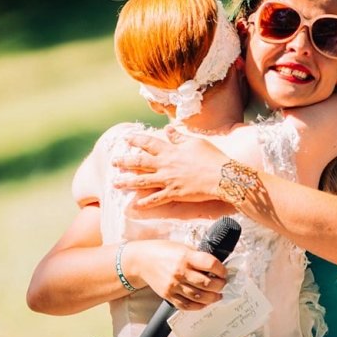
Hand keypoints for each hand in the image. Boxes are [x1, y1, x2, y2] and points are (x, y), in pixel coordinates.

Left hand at [111, 126, 227, 208]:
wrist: (222, 176)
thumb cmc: (211, 157)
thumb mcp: (195, 142)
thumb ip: (179, 138)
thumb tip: (168, 130)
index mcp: (170, 151)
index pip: (149, 143)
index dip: (136, 140)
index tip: (127, 139)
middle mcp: (165, 165)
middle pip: (140, 163)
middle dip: (125, 162)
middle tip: (114, 162)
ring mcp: (168, 181)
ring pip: (142, 182)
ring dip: (127, 183)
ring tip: (115, 184)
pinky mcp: (174, 194)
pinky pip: (156, 199)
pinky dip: (145, 203)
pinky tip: (136, 205)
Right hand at [128, 240, 226, 310]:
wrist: (142, 260)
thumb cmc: (164, 251)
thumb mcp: (183, 247)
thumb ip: (198, 255)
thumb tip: (215, 265)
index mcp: (186, 256)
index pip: (211, 264)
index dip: (222, 270)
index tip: (224, 272)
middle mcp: (180, 272)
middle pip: (207, 283)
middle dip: (220, 285)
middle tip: (223, 284)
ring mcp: (174, 285)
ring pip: (199, 297)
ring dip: (212, 298)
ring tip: (217, 295)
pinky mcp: (168, 295)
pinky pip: (186, 306)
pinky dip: (198, 307)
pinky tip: (204, 303)